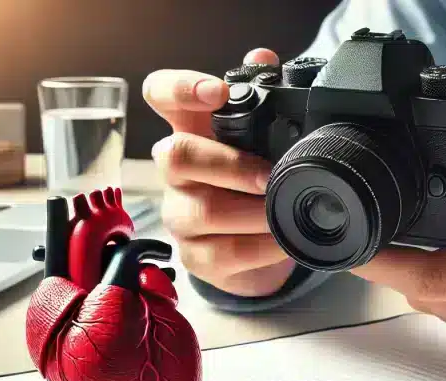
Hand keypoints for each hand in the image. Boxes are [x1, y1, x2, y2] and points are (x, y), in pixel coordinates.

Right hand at [143, 49, 295, 297]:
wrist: (256, 244)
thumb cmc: (253, 180)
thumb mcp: (262, 139)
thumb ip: (264, 97)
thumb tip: (263, 59)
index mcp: (190, 129)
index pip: (160, 94)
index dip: (180, 88)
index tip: (216, 93)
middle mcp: (176, 172)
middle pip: (176, 156)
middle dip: (230, 166)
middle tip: (271, 176)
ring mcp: (180, 215)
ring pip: (202, 211)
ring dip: (252, 212)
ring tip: (286, 212)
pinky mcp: (195, 256)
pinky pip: (223, 253)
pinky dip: (261, 247)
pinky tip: (284, 240)